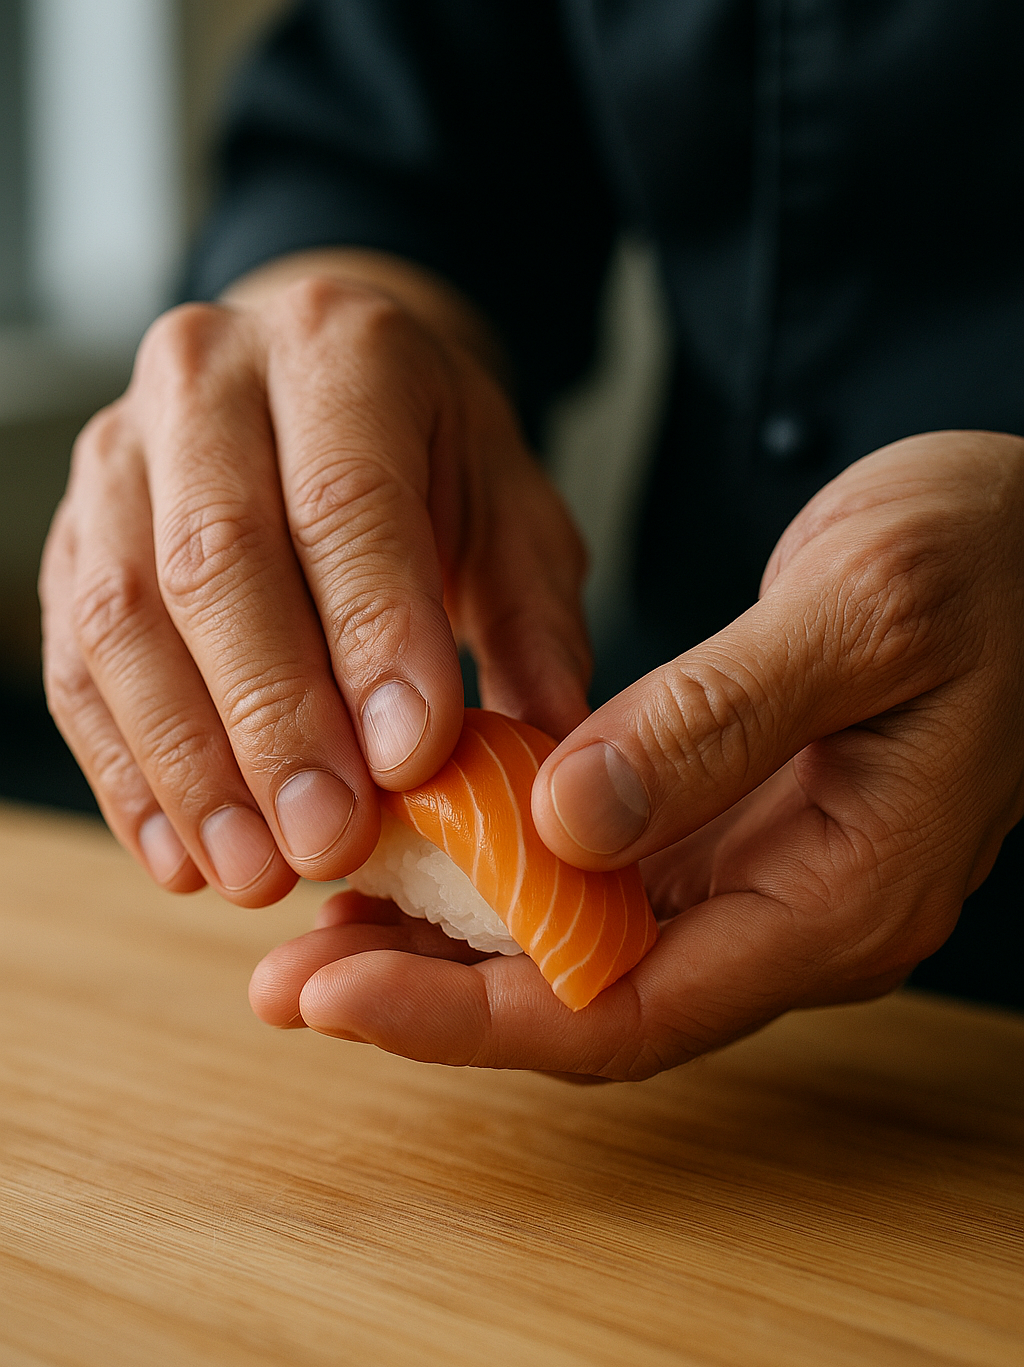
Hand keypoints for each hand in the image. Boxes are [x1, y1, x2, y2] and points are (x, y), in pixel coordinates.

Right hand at [39, 251, 590, 906]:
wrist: (316, 389)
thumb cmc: (429, 461)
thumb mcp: (512, 516)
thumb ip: (534, 629)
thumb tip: (550, 771)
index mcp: (342, 350)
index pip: (348, 499)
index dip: (374, 637)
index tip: (411, 762)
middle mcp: (207, 380)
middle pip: (218, 560)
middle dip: (274, 721)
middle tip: (326, 842)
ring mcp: (118, 457)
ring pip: (125, 618)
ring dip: (188, 766)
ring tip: (253, 874)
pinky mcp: (71, 542)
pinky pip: (76, 666)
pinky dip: (126, 774)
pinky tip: (182, 855)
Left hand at [251, 432, 1023, 1075]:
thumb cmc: (992, 560)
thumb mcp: (866, 611)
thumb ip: (717, 720)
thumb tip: (560, 828)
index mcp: (841, 896)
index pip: (629, 1011)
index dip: (472, 1019)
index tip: (335, 989)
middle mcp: (796, 918)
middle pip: (588, 1007)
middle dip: (434, 1002)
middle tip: (285, 980)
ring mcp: (765, 880)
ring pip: (586, 955)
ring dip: (453, 948)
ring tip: (319, 926)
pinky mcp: (737, 832)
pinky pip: (605, 888)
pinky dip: (504, 878)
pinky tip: (419, 849)